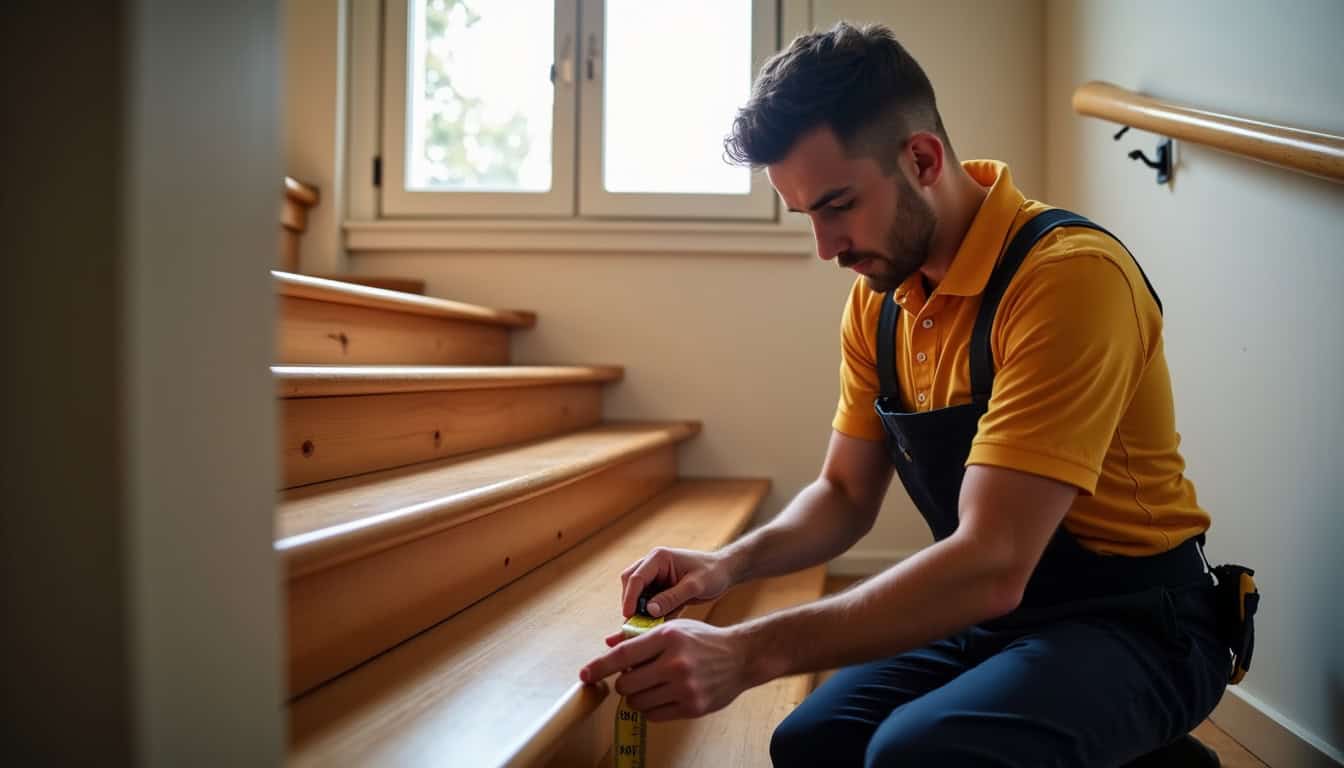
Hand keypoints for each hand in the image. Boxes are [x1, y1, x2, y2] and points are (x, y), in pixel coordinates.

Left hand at [578, 620, 749, 720]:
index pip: (623, 655)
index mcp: (667, 638)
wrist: (740, 657)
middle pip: (627, 683)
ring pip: (638, 701)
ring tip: (650, 685)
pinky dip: (650, 708)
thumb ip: (641, 638)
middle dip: (624, 682)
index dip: (599, 667)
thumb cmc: (704, 640)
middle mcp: (674, 662)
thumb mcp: (675, 628)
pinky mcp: (692, 706)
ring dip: (637, 696)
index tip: (584, 675)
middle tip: (634, 676)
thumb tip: (609, 645)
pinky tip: (661, 696)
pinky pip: (654, 715)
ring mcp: (684, 687)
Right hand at [619, 547, 732, 617]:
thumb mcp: (694, 586)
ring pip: (637, 595)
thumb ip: (671, 598)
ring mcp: (655, 577)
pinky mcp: (660, 589)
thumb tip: (649, 611)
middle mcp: (653, 565)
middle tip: (635, 623)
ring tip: (647, 627)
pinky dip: (651, 614)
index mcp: (659, 558)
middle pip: (630, 584)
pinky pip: (648, 603)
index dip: (629, 598)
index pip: (635, 578)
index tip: (628, 617)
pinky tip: (659, 625)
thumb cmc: (712, 573)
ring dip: (640, 610)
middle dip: (630, 603)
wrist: (724, 572)